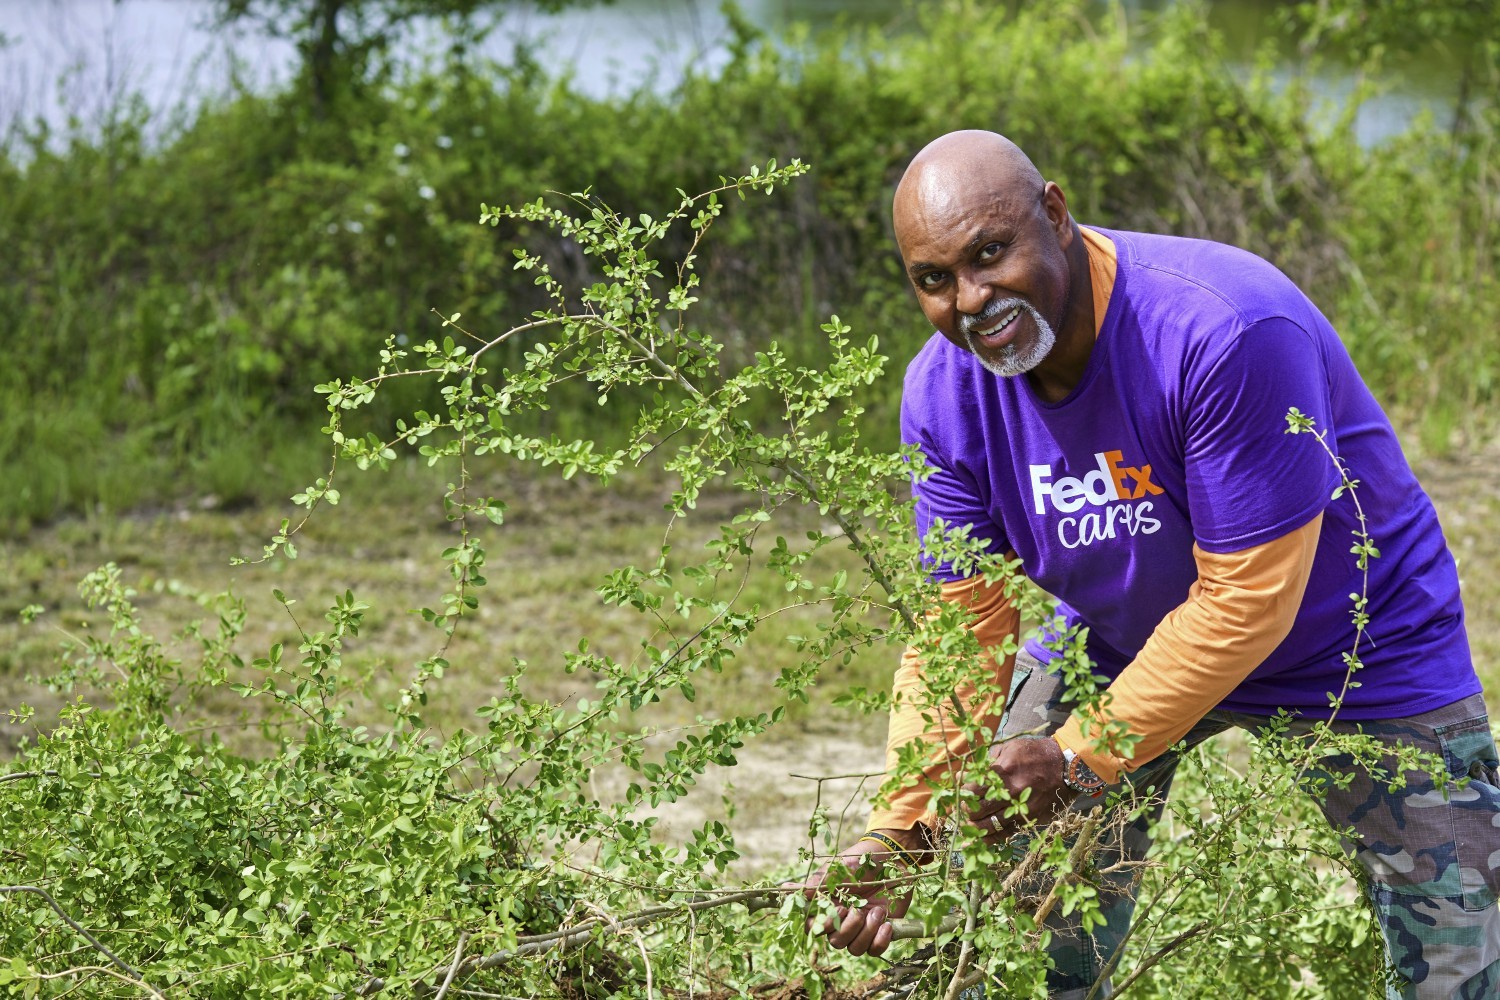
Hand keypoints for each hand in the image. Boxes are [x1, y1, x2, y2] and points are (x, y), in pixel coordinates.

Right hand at [788, 827, 925, 957]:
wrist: (892, 859)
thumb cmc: (861, 861)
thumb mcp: (838, 867)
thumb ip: (817, 882)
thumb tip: (787, 889)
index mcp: (828, 905)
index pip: (814, 927)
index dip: (823, 924)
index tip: (838, 908)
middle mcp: (842, 921)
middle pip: (835, 942)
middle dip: (848, 929)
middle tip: (858, 909)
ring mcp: (861, 928)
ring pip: (854, 949)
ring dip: (866, 933)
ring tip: (877, 912)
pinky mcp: (879, 933)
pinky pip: (874, 950)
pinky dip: (880, 941)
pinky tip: (887, 924)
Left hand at [965, 735, 1069, 840]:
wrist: (1065, 766)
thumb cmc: (1034, 754)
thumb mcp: (1009, 749)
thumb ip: (987, 762)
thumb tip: (963, 775)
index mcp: (1003, 771)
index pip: (974, 788)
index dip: (963, 792)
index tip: (961, 792)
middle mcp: (1011, 792)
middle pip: (979, 809)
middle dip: (967, 810)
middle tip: (964, 808)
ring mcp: (1021, 808)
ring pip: (991, 824)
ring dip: (976, 826)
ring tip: (969, 825)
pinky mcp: (1029, 819)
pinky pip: (1007, 832)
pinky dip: (992, 839)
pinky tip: (981, 841)